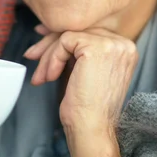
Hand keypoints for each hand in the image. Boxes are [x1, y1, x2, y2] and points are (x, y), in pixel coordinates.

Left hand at [24, 26, 137, 156]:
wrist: (91, 127)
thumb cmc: (87, 106)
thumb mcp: (85, 69)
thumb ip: (76, 49)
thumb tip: (48, 28)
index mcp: (124, 48)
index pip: (89, 32)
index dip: (62, 37)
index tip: (43, 41)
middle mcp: (123, 43)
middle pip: (79, 30)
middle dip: (50, 43)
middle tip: (32, 55)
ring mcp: (112, 44)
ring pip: (68, 35)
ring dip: (49, 56)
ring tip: (41, 76)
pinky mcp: (96, 47)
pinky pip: (64, 41)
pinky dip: (52, 58)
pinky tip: (50, 77)